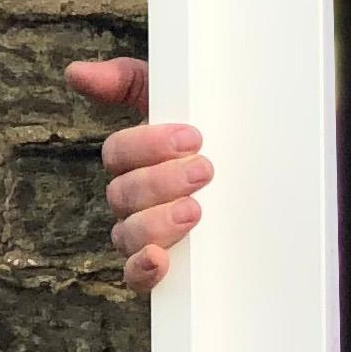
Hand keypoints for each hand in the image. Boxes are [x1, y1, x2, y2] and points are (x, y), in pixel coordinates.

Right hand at [66, 57, 208, 294]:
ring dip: (157, 222)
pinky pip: (136, 278)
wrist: (273, 182)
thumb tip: (77, 73)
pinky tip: (159, 260)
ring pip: (127, 234)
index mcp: (135, 161)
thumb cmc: (216, 136)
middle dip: (162, 180)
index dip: (147, 144)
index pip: (118, 153)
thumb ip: (131, 82)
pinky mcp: (163, 270)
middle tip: (205, 170)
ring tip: (195, 210)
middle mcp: (132, 200)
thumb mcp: (184, 100)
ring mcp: (145, 236)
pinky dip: (143, 270)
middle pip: (123, 194)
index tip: (193, 137)